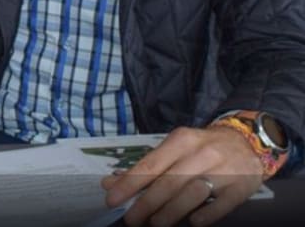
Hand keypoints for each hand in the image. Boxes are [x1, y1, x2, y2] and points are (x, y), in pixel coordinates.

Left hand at [101, 126, 262, 226]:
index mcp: (181, 140)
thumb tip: (111, 182)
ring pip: (192, 193)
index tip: (113, 198)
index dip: (130, 183)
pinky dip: (206, 215)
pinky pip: (222, 204)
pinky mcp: (241, 187)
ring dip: (171, 211)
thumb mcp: (175, 148)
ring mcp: (224, 170)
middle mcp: (201, 153)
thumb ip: (146, 166)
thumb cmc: (202, 147)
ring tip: (155, 224)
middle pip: (169, 181)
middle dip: (146, 203)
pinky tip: (192, 222)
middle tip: (131, 219)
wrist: (248, 141)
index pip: (151, 164)